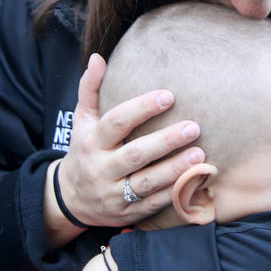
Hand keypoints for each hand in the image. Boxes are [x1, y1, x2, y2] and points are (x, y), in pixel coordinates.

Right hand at [43, 54, 205, 241]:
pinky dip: (175, 193)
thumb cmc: (85, 151)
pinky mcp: (128, 213)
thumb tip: (97, 57)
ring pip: (147, 183)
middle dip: (166, 141)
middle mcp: (101, 169)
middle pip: (135, 154)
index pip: (116, 122)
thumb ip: (90, 90)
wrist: (71, 200)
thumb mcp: (82, 121)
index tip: (169, 95)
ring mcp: (114, 194)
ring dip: (175, 169)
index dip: (141, 109)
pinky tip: (196, 178)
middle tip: (194, 126)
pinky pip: (154, 204)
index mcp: (92, 143)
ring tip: (200, 153)